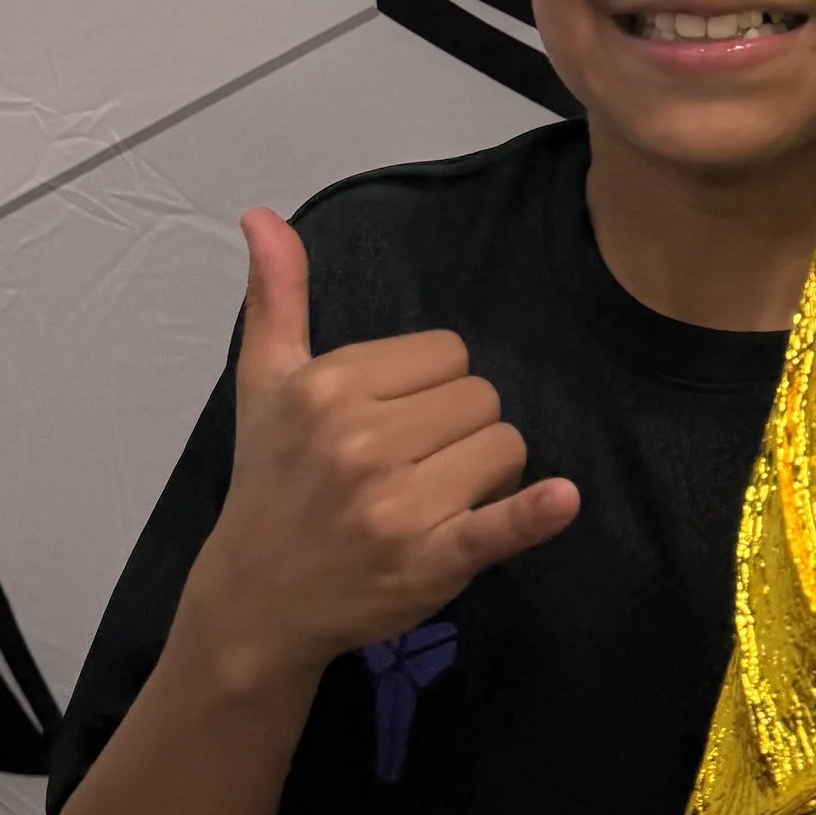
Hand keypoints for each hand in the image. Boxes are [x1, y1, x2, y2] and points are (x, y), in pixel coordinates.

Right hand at [180, 208, 578, 690]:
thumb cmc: (270, 481)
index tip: (392, 421)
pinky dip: (532, 515)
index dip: (431, 386)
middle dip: (460, 429)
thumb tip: (262, 213)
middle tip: (411, 466)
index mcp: (330, 387)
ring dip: (486, 474)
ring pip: (505, 447)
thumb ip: (277, 295)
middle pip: (482, 397)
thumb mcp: (263, 382)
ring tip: (432, 501)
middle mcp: (362, 441)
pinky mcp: (429, 561)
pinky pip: (497, 526)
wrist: (254, 601)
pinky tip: (560, 500)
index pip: (448, 352)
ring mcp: (397, 506)